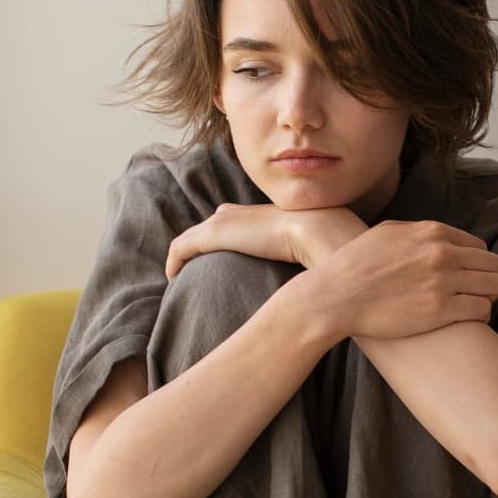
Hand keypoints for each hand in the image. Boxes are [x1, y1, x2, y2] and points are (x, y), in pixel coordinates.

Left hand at [164, 204, 362, 279]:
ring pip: (191, 239)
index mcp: (258, 213)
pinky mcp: (214, 234)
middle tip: (190, 270)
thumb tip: (326, 284)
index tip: (219, 258)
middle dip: (197, 246)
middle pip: (208, 228)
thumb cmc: (326, 244)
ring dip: (182, 257)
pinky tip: (172, 277)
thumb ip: (314, 259)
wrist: (320, 229)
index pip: (231, 221)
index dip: (223, 238)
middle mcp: (237, 213)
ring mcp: (224, 222)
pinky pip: (181, 248)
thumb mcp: (318, 250)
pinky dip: (174, 261)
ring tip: (177, 277)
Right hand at [299, 219, 497, 340]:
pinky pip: (483, 310)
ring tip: (471, 306)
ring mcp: (444, 281)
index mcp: (432, 233)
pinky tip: (466, 321)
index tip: (465, 277)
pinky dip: (480, 316)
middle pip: (493, 264)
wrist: (335, 296)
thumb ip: (417, 232)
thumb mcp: (387, 233)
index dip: (475, 264)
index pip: (479, 246)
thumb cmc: (355, 266)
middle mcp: (443, 253)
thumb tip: (436, 237)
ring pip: (495, 286)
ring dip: (487, 297)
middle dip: (486, 279)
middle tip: (472, 294)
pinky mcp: (442, 310)